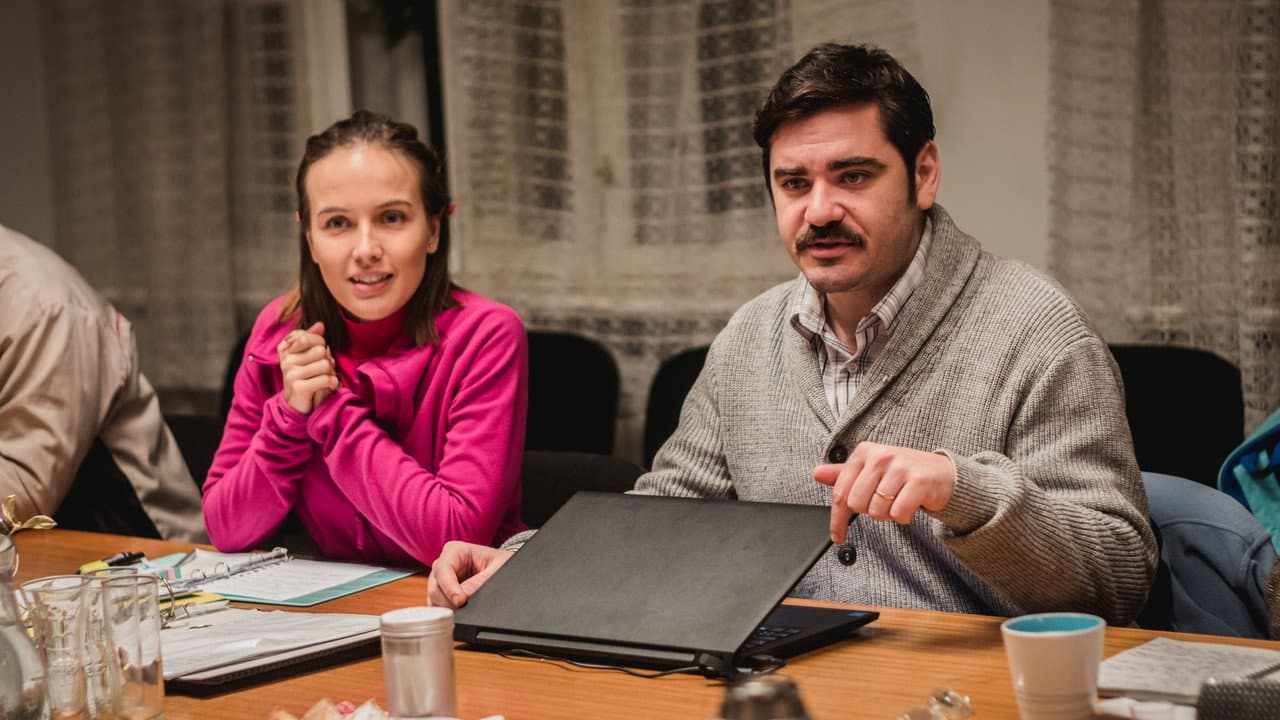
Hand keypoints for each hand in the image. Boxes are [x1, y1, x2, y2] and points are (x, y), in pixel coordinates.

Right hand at [278, 321, 337, 413]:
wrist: (298, 404)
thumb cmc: (305, 377)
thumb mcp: (306, 357)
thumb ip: (312, 339)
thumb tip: (320, 324)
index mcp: (286, 350)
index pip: (306, 336)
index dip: (319, 343)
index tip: (320, 354)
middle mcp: (286, 360)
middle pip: (320, 350)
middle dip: (328, 360)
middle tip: (325, 370)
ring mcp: (291, 374)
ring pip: (325, 364)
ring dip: (332, 373)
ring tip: (327, 378)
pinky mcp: (298, 387)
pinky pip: (325, 378)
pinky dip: (333, 383)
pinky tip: (331, 385)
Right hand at [427, 541, 512, 608]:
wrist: (506, 571)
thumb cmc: (501, 564)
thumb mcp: (497, 569)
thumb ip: (479, 582)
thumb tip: (462, 599)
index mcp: (455, 551)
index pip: (443, 569)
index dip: (449, 587)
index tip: (460, 600)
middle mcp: (444, 565)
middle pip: (435, 587)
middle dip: (449, 601)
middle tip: (465, 608)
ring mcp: (441, 581)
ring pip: (434, 599)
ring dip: (448, 608)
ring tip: (466, 610)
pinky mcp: (442, 596)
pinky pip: (437, 608)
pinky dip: (446, 614)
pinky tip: (460, 613)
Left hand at [813, 441, 955, 541]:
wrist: (943, 473)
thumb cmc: (903, 473)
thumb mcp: (871, 470)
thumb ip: (843, 474)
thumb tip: (817, 473)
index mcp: (864, 452)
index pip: (841, 492)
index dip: (837, 519)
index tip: (837, 536)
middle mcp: (881, 456)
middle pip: (857, 504)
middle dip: (869, 511)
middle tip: (884, 503)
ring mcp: (900, 467)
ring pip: (877, 511)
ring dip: (888, 515)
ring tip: (898, 501)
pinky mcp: (919, 481)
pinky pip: (898, 515)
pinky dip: (903, 517)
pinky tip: (910, 505)